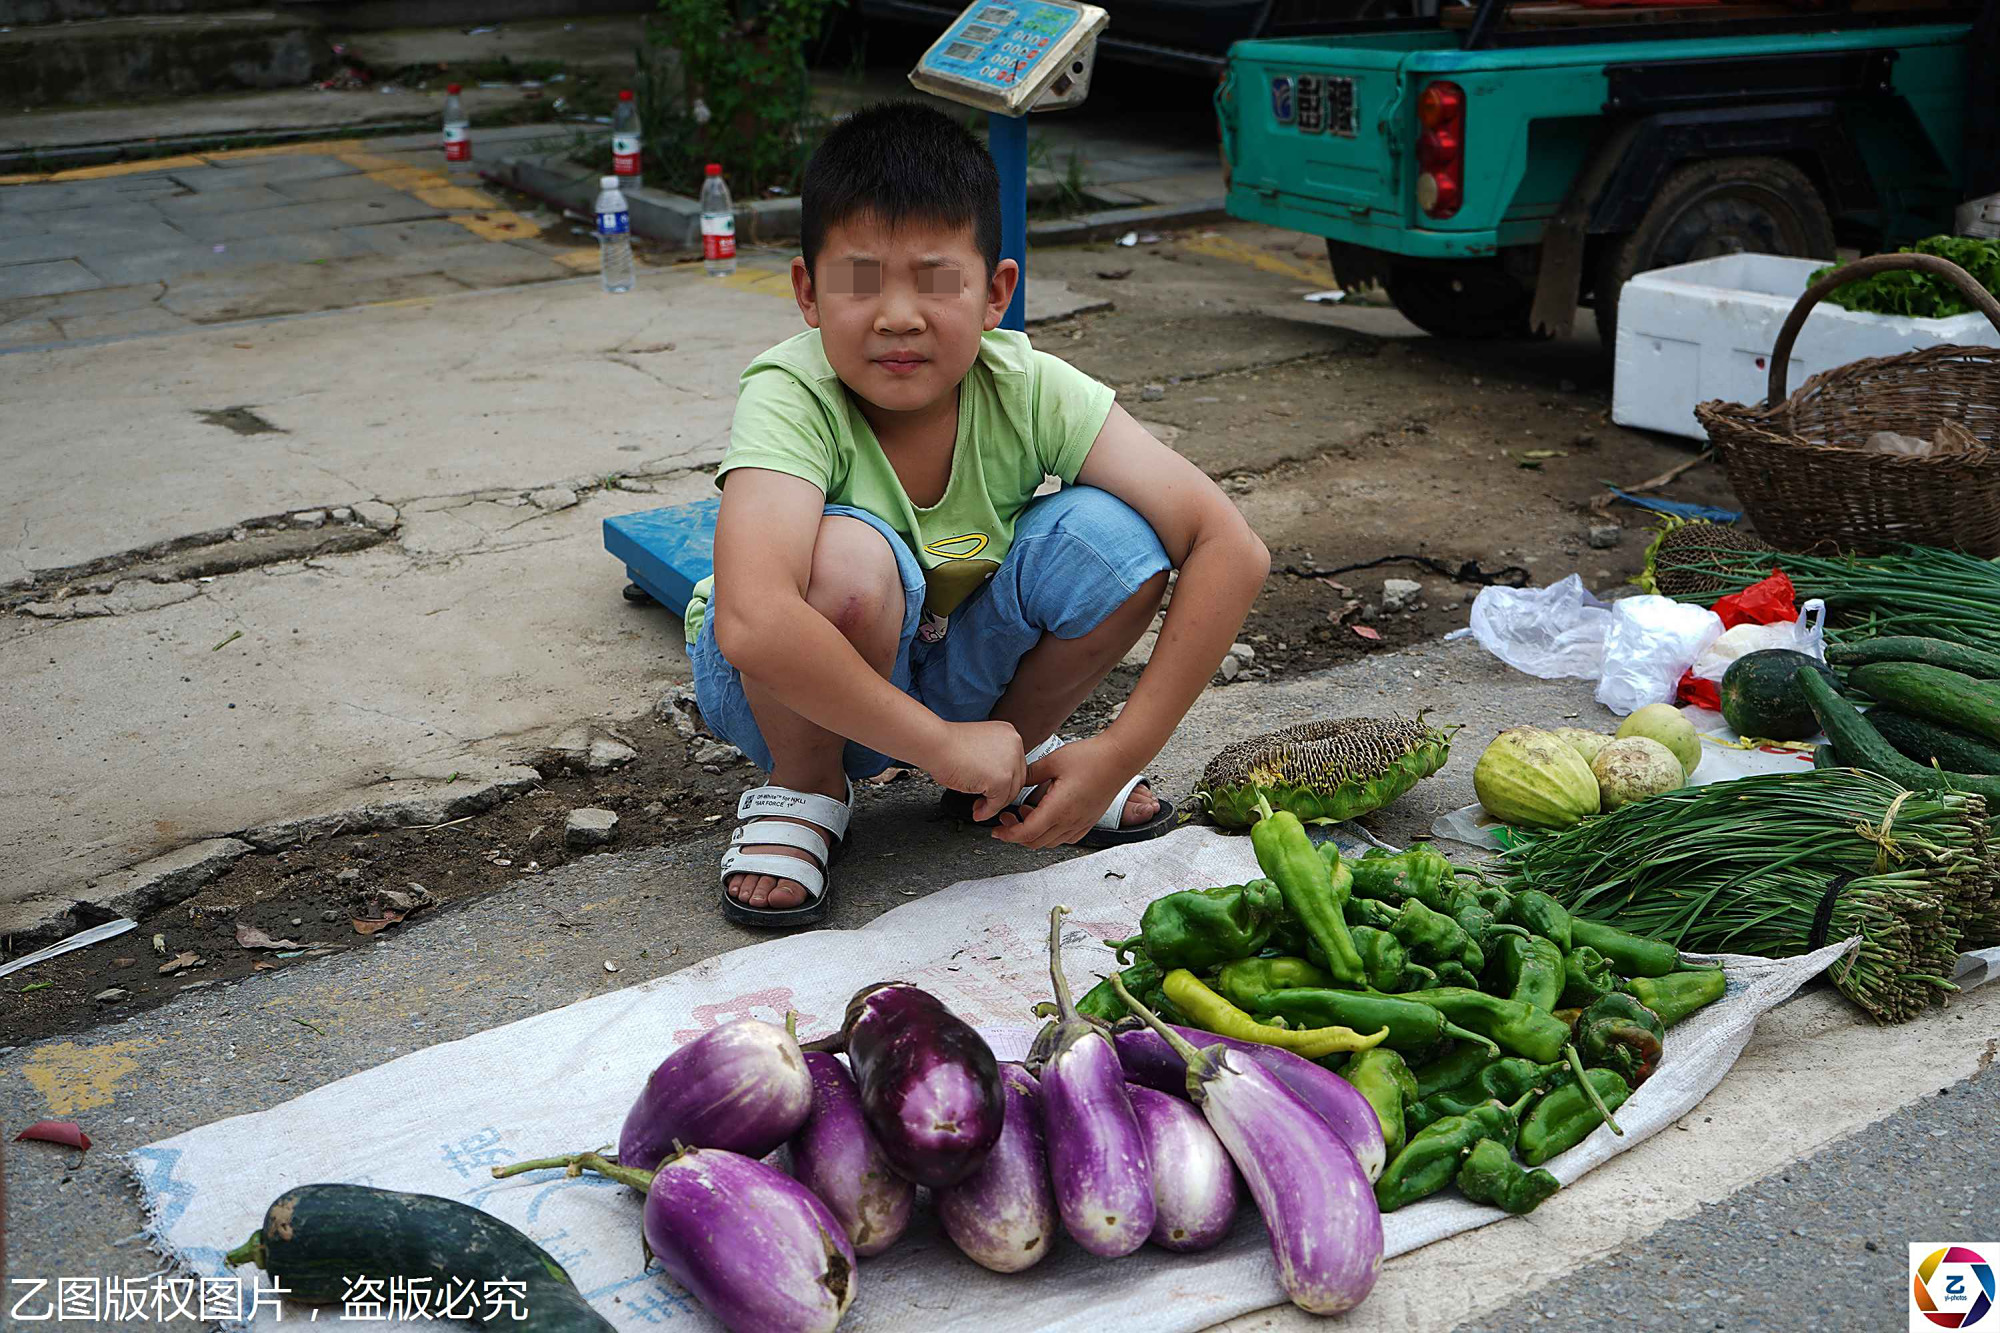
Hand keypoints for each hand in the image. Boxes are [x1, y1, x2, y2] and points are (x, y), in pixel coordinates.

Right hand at [930, 720, 1026, 820]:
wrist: (936, 744)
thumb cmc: (948, 744)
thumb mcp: (980, 746)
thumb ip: (993, 759)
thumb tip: (996, 781)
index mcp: (1009, 734)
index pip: (1015, 764)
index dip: (1003, 780)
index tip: (990, 788)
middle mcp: (1015, 745)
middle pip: (1016, 779)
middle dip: (1001, 794)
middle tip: (984, 801)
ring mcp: (1010, 762)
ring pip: (1010, 793)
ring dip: (994, 804)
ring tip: (979, 808)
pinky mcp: (1002, 779)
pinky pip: (998, 803)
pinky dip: (988, 811)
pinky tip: (978, 812)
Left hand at [993, 735, 1141, 850]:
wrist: (1119, 758)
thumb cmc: (1090, 758)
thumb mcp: (1052, 761)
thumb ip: (1030, 774)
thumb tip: (1014, 781)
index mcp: (1058, 809)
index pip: (1026, 833)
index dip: (1007, 834)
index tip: (996, 830)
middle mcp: (1070, 821)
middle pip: (1035, 842)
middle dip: (1016, 834)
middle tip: (1007, 817)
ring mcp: (1081, 823)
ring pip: (1049, 842)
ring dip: (1033, 833)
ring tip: (1027, 812)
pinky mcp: (1088, 821)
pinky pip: (1064, 837)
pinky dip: (1050, 833)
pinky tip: (1046, 817)